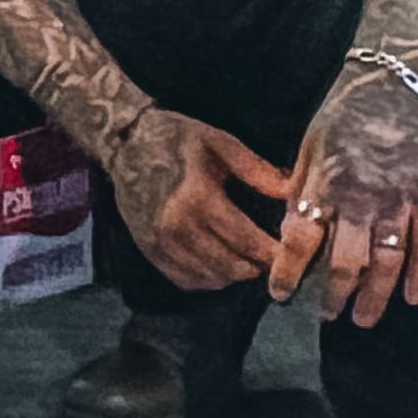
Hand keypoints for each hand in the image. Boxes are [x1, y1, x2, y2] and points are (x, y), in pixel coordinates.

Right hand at [102, 110, 296, 291]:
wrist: (124, 142)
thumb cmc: (175, 137)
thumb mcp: (219, 142)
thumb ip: (257, 170)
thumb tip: (293, 193)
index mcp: (198, 198)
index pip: (245, 240)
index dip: (272, 253)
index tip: (291, 255)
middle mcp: (177, 226)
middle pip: (230, 265)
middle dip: (257, 268)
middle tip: (274, 262)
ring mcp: (160, 242)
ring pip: (209, 277)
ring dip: (234, 275)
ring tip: (249, 263)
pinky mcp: (149, 250)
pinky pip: (185, 280)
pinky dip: (208, 280)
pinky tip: (220, 267)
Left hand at [267, 65, 417, 324]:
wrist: (398, 80)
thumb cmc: (346, 110)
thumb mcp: (310, 144)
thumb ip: (301, 188)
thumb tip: (288, 229)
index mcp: (325, 183)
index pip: (299, 241)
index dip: (287, 273)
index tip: (279, 295)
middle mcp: (361, 197)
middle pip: (345, 263)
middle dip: (333, 296)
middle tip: (326, 316)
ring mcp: (399, 200)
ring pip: (387, 264)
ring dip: (374, 298)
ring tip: (363, 318)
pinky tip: (411, 298)